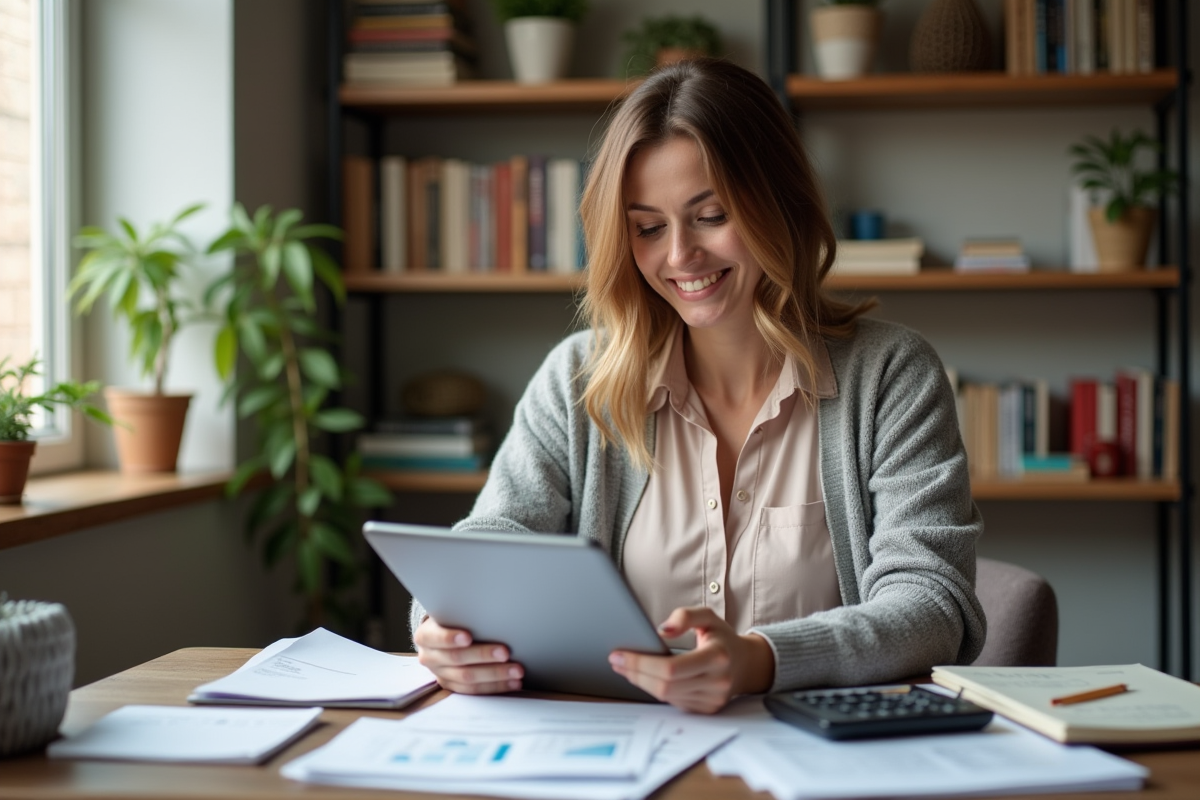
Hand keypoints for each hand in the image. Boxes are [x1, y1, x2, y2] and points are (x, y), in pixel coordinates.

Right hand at [413, 616, 523, 694]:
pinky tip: (513, 683)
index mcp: (426, 636)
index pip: (436, 637)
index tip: (468, 637)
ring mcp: (441, 674)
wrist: (442, 637)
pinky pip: (475, 691)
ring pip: (468, 679)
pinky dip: (496, 686)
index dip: (450, 638)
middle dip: (483, 655)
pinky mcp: (453, 686)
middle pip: (456, 659)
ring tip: (516, 670)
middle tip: (505, 652)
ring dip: (495, 674)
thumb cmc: (453, 620)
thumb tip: (493, 610)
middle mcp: (429, 657)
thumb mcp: (452, 613)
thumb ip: (464, 614)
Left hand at [608, 606, 774, 713]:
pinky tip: (643, 676)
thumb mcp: (708, 617)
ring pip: (665, 696)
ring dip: (640, 681)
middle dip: (635, 673)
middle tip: (616, 660)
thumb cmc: (722, 638)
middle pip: (664, 685)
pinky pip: (672, 701)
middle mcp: (717, 682)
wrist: (746, 664)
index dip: (641, 664)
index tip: (619, 654)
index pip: (671, 668)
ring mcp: (712, 700)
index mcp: (717, 657)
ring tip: (625, 666)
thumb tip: (662, 631)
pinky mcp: (705, 709)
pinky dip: (654, 689)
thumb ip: (685, 616)